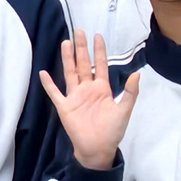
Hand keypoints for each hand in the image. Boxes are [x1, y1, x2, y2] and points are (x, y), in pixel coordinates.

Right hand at [38, 33, 138, 169]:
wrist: (98, 148)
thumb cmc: (112, 130)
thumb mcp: (124, 110)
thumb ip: (130, 92)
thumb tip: (137, 74)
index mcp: (102, 89)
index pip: (100, 65)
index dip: (99, 51)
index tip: (97, 36)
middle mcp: (87, 89)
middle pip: (84, 64)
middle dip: (81, 48)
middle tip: (78, 31)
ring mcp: (74, 97)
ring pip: (70, 73)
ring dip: (67, 59)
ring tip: (65, 43)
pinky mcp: (64, 106)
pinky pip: (55, 93)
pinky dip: (48, 84)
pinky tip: (43, 73)